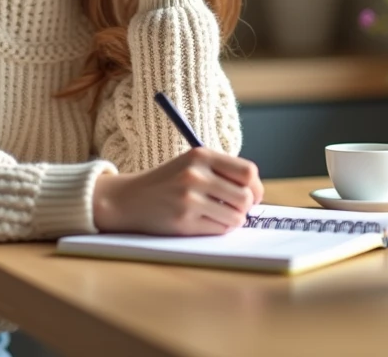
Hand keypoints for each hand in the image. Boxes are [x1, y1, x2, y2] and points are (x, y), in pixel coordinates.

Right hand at [92, 148, 264, 234]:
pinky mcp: (184, 222)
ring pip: (236, 217)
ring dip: (232, 220)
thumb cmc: (168, 182)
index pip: (248, 172)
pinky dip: (219, 229)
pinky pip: (220, 230)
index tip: (252, 195)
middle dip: (245, 207)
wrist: (130, 199)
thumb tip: (257, 193)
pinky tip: (205, 222)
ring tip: (218, 215)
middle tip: (234, 208)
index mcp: (201, 155)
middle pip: (246, 197)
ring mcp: (189, 199)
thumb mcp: (192, 164)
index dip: (255, 187)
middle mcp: (195, 175)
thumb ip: (222, 172)